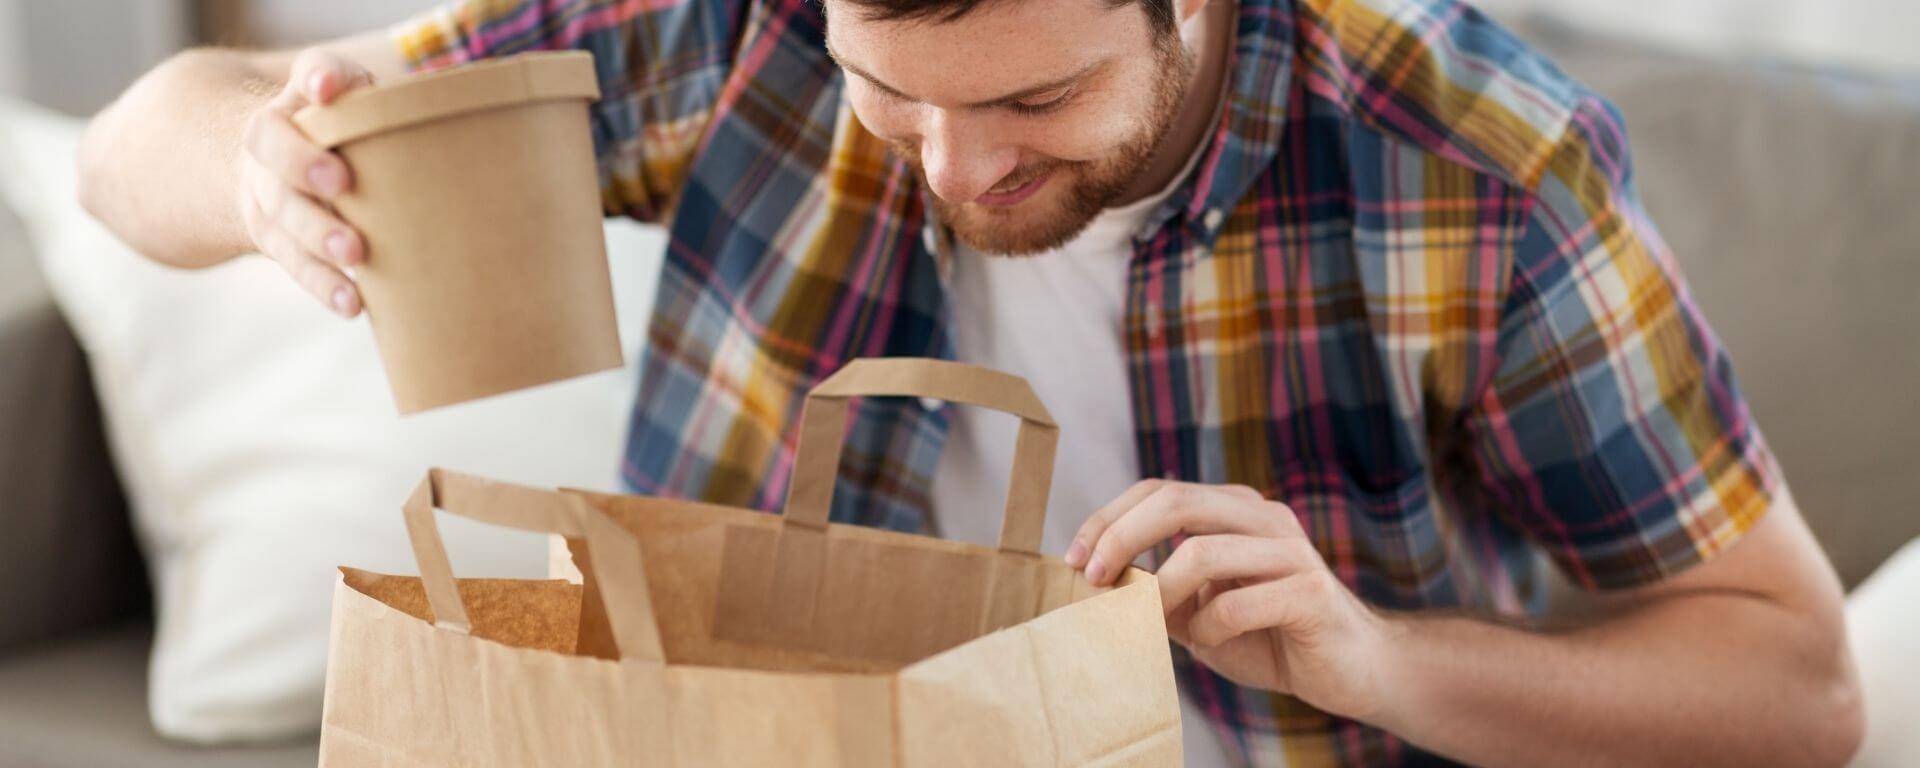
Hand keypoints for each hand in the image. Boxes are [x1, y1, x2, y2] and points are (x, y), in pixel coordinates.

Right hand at [237, 48, 374, 316]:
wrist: (271, 166)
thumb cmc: (331, 125)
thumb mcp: (339, 92)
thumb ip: (345, 80)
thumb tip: (342, 86)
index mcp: (285, 111)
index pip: (296, 84)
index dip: (313, 79)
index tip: (324, 85)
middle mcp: (268, 156)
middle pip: (276, 161)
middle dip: (303, 167)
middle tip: (340, 180)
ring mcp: (270, 202)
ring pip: (285, 220)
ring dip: (317, 237)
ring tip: (353, 253)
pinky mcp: (280, 243)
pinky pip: (298, 266)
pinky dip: (325, 285)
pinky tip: (352, 303)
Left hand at [1066, 480, 1402, 721]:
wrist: (1351, 669)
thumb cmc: (1270, 636)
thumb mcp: (1199, 611)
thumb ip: (1158, 591)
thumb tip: (1097, 582)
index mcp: (1235, 510)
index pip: (1160, 489)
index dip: (1109, 518)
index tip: (1074, 558)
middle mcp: (1263, 517)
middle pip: (1176, 501)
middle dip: (1121, 536)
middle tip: (1093, 577)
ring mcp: (1290, 550)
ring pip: (1202, 551)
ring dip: (1162, 593)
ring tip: (1155, 623)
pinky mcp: (1310, 591)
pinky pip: (1236, 604)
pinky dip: (1207, 630)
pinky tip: (1210, 644)